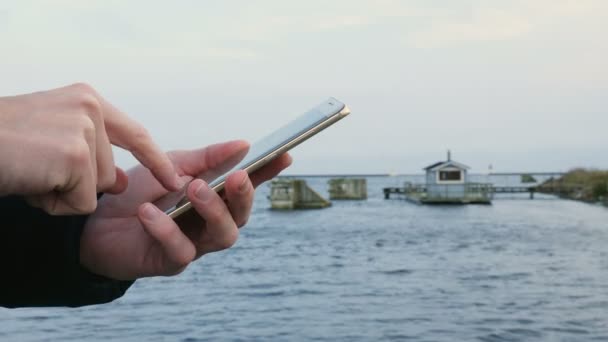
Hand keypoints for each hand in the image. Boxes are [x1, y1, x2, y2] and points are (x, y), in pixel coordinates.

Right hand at [0, 83, 180, 214]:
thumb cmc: (2, 145)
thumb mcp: (53, 143)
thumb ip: (90, 156)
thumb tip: (120, 183)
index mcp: (86, 100)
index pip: (134, 134)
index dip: (156, 160)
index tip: (175, 178)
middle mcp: (90, 107)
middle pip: (109, 173)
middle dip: (75, 186)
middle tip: (36, 169)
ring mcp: (84, 128)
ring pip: (96, 190)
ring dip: (61, 194)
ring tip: (30, 173)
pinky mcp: (75, 154)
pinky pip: (81, 203)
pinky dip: (54, 205)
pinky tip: (30, 184)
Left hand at [80, 140, 291, 279]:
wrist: (93, 220)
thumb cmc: (138, 192)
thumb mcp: (171, 166)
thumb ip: (206, 158)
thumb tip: (244, 144)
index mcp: (214, 198)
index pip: (246, 187)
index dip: (267, 174)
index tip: (284, 155)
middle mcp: (209, 224)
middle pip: (241, 217)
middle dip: (243, 196)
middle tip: (236, 176)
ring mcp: (193, 245)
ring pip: (222, 236)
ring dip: (213, 211)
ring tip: (194, 189)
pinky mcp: (168, 262)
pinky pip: (180, 250)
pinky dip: (166, 229)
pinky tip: (149, 212)